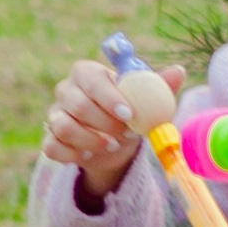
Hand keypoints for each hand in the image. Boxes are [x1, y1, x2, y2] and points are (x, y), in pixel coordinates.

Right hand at [41, 56, 183, 203]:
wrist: (115, 144)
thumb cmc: (129, 114)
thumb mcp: (146, 100)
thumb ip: (159, 85)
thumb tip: (178, 71)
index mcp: (86, 72)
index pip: (91, 78)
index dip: (108, 97)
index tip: (129, 114)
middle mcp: (66, 90)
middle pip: (76, 104)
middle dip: (104, 123)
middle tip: (126, 134)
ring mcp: (54, 115)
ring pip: (63, 127)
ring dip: (91, 140)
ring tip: (112, 146)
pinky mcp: (50, 139)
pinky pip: (52, 147)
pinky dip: (73, 154)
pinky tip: (90, 155)